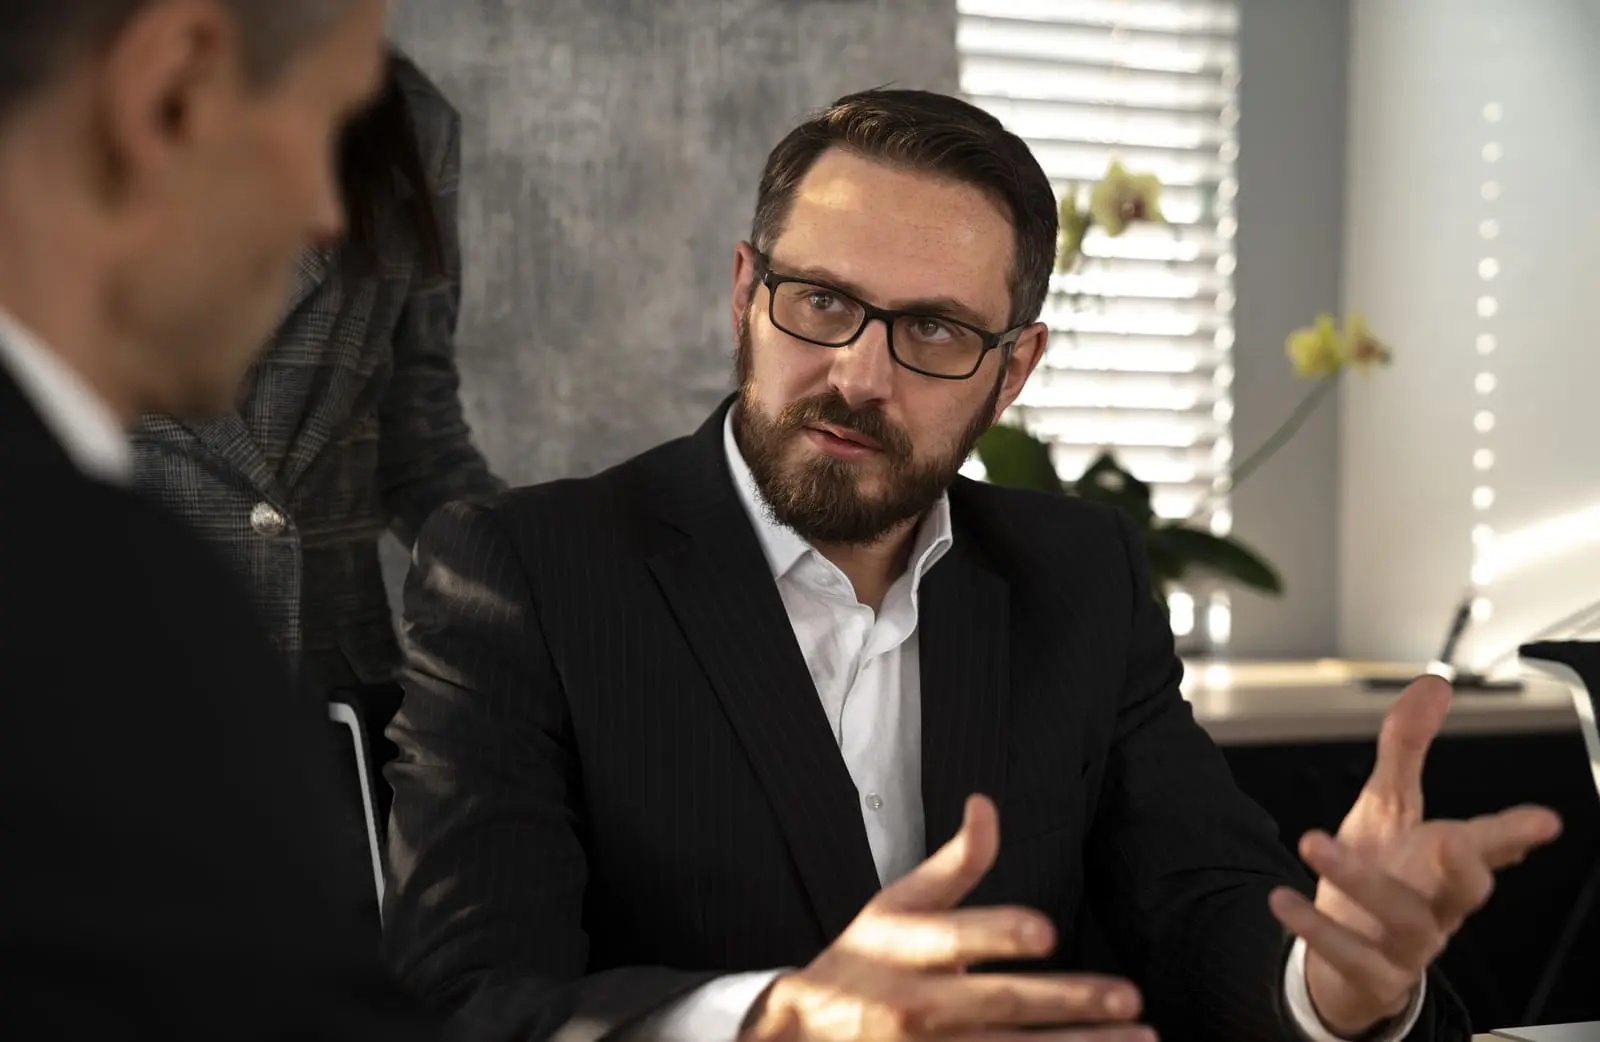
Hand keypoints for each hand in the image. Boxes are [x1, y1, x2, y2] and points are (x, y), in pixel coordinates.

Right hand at [740, 794, 1152, 1041]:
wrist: (805, 1030)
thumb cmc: (866, 956)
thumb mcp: (897, 903)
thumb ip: (954, 862)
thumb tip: (986, 802)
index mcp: (905, 947)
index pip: (955, 940)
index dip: (998, 935)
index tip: (1047, 930)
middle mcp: (917, 1002)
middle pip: (1000, 1004)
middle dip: (1067, 1002)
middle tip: (1128, 996)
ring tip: (1142, 1036)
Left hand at [1268, 675, 1562, 1035]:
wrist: (1347, 956)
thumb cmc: (1380, 872)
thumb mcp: (1388, 806)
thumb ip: (1408, 748)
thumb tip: (1433, 685)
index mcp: (1447, 864)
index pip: (1490, 845)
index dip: (1516, 834)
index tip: (1543, 821)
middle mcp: (1437, 906)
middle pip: (1466, 891)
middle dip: (1465, 866)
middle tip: (1450, 836)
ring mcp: (1408, 945)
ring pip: (1402, 917)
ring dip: (1360, 879)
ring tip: (1315, 843)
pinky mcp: (1372, 976)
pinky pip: (1349, 955)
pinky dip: (1316, 928)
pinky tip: (1283, 898)